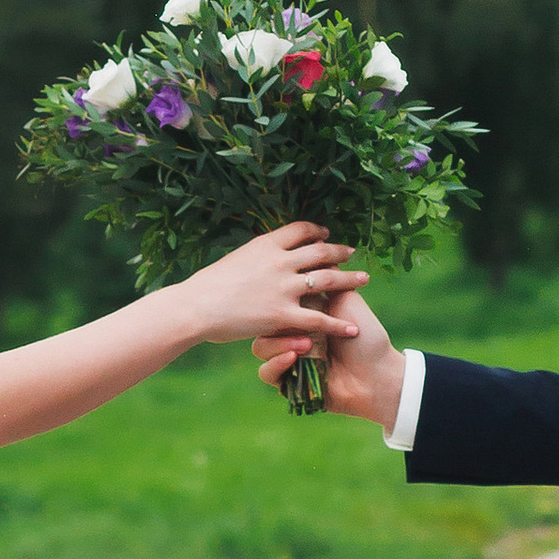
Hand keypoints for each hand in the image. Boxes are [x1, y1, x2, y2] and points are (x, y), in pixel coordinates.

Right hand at [173, 220, 363, 355]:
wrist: (194, 307)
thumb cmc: (205, 287)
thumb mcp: (233, 260)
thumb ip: (253, 258)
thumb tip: (260, 257)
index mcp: (265, 245)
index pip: (299, 230)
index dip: (316, 231)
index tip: (325, 233)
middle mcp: (279, 262)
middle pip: (320, 252)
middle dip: (339, 252)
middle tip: (352, 252)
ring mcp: (283, 288)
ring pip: (327, 280)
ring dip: (349, 279)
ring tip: (364, 280)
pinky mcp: (283, 315)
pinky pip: (318, 320)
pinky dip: (338, 325)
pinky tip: (351, 328)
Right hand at [254, 287, 404, 428]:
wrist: (377, 374)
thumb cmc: (366, 335)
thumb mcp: (346, 299)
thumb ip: (327, 277)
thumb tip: (315, 246)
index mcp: (304, 314)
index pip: (279, 299)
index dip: (280, 293)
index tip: (289, 288)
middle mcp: (293, 334)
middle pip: (263, 323)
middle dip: (276, 318)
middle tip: (300, 320)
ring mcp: (289, 358)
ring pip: (260, 347)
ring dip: (279, 343)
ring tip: (305, 344)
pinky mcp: (287, 382)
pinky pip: (266, 372)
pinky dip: (277, 364)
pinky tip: (295, 358)